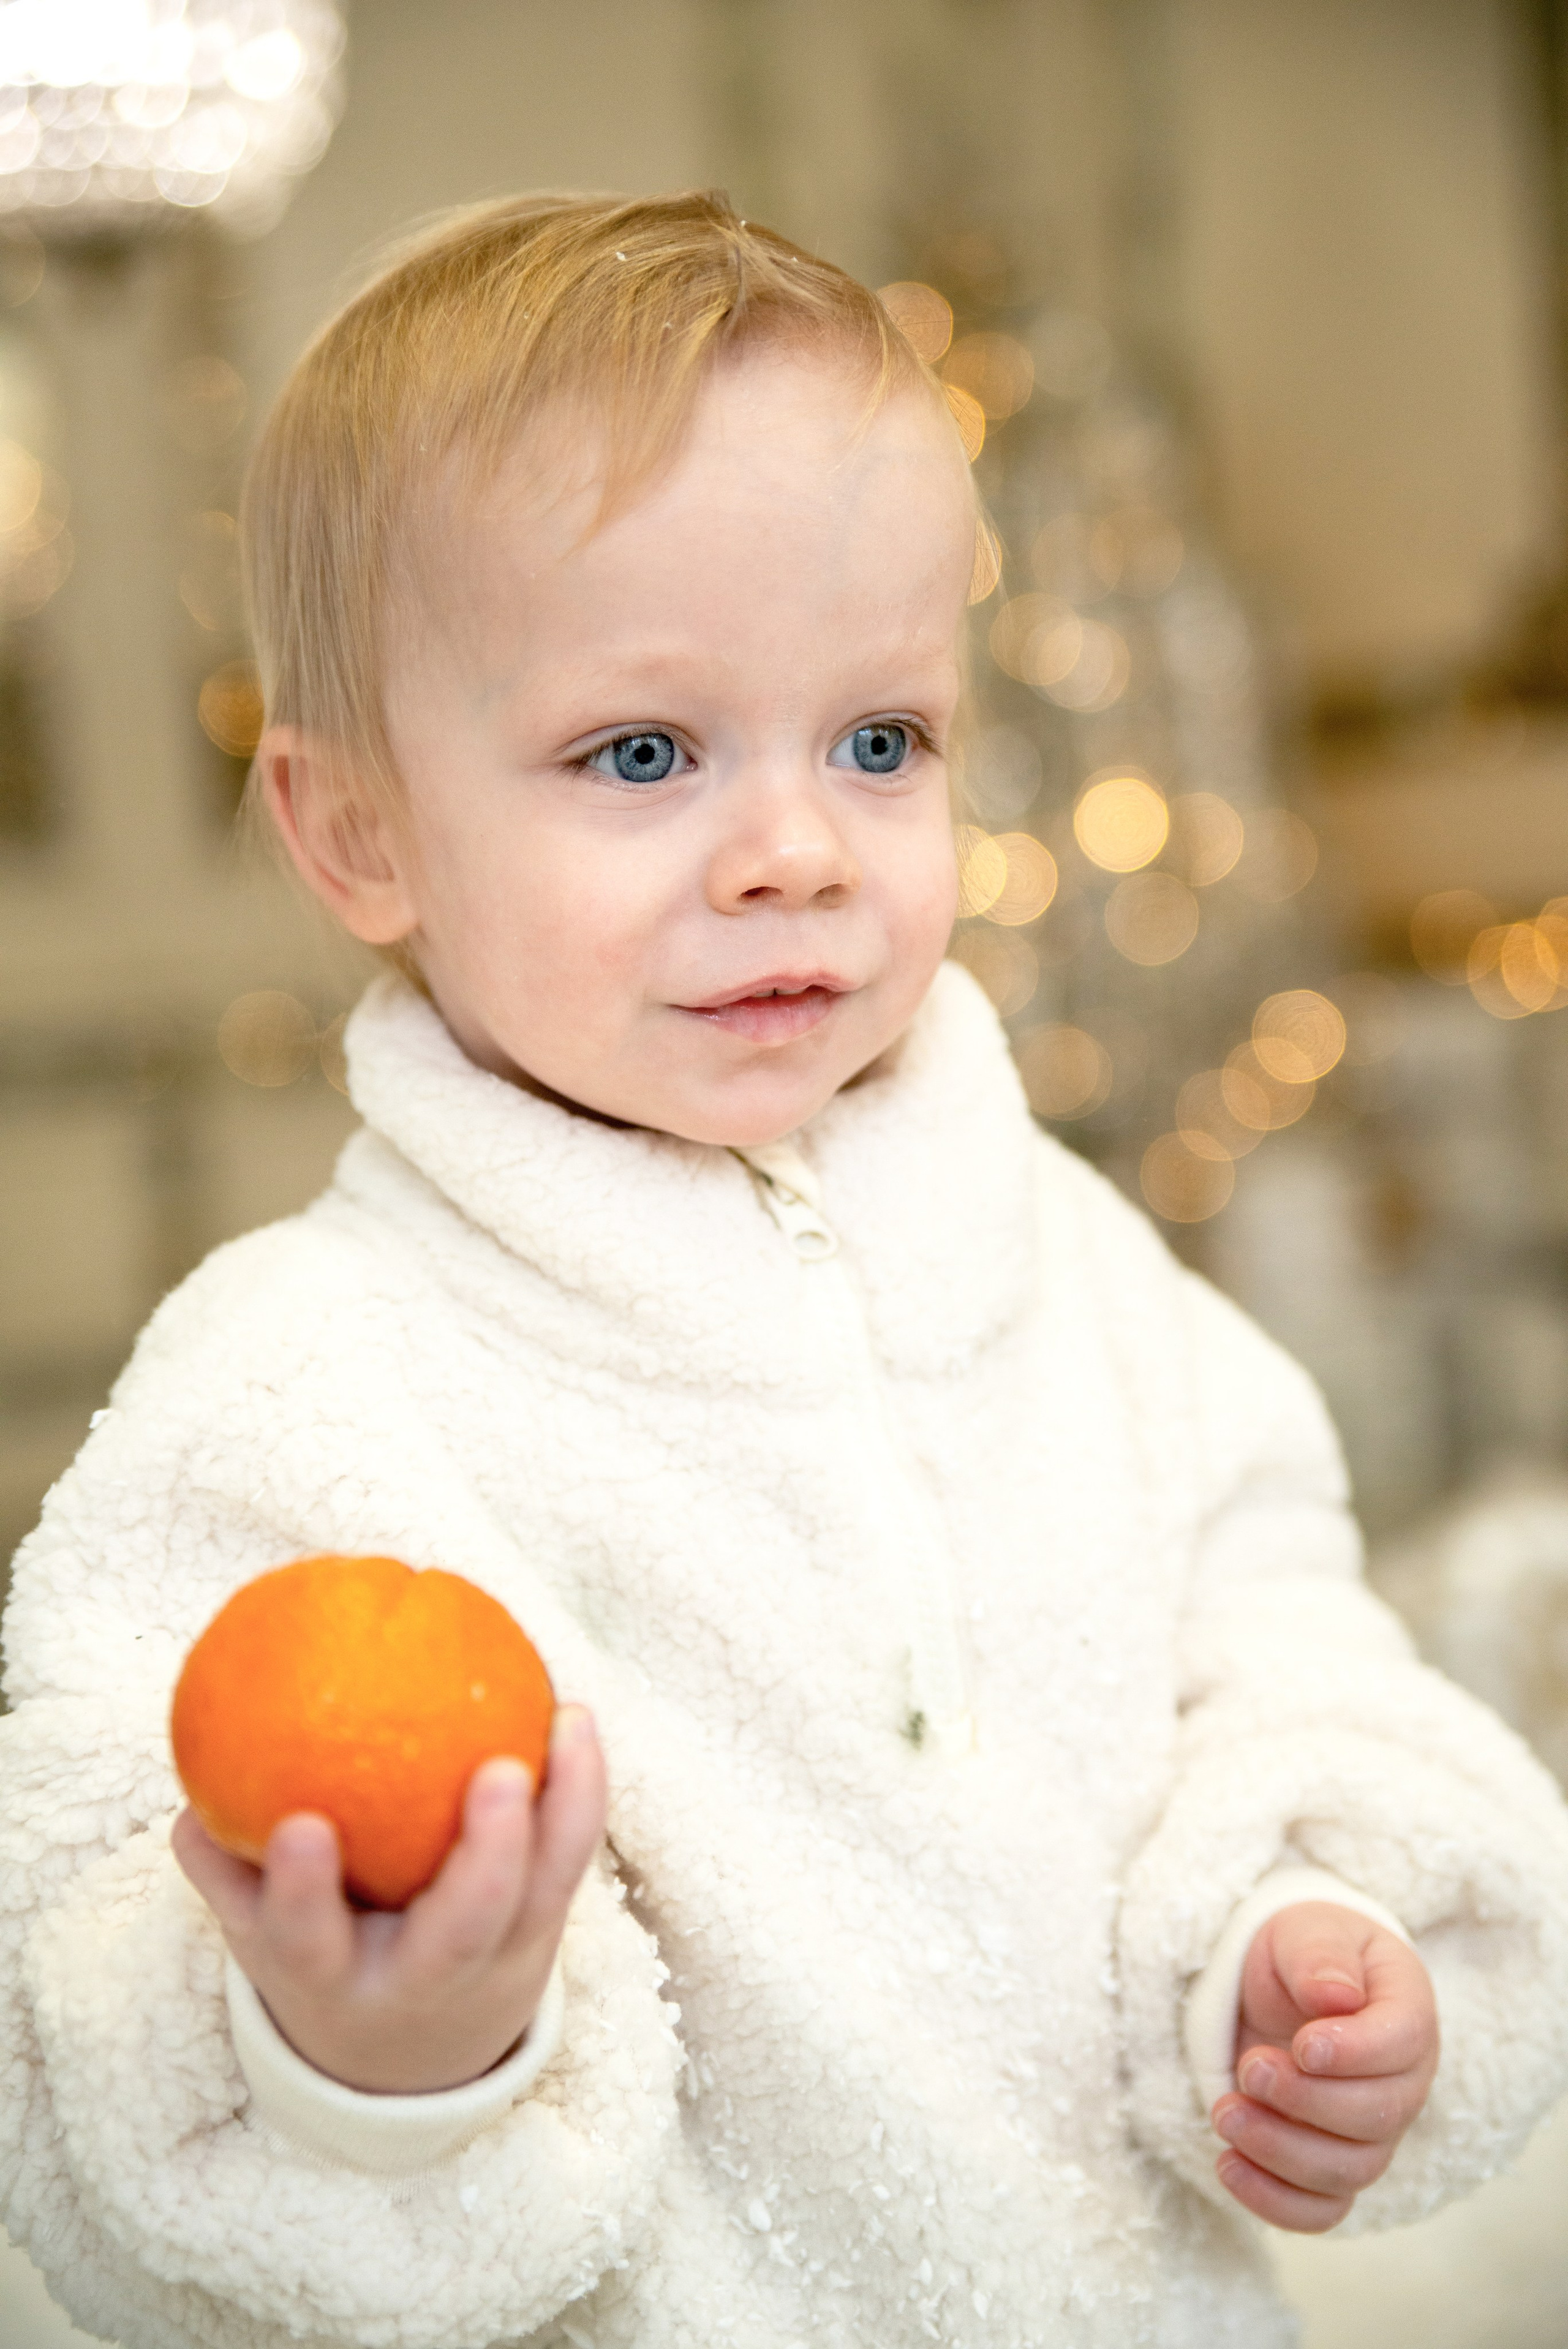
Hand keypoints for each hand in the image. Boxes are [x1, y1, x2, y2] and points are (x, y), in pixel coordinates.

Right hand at [173, 1703, 605, 2093]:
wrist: (411, 2064)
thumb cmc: (325, 1966)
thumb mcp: (263, 1940)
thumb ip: (226, 1870)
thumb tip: (190, 1798)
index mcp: (339, 1985)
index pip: (311, 1946)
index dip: (303, 1893)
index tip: (301, 1825)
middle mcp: (428, 1983)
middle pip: (465, 1934)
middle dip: (487, 1859)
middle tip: (497, 1772)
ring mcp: (499, 1962)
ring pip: (545, 1894)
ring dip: (565, 1807)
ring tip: (569, 1719)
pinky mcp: (547, 1934)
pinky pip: (572, 1860)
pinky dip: (580, 1792)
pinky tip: (574, 1717)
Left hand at [1211, 1899, 1438, 2232]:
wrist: (1286, 1984)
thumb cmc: (1305, 1953)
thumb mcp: (1308, 1931)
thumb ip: (1320, 1956)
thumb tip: (1335, 1996)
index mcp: (1407, 2012)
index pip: (1402, 2044)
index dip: (1354, 2053)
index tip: (1301, 2044)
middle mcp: (1403, 2081)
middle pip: (1375, 2116)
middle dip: (1304, 2101)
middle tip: (1249, 2069)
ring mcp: (1372, 2132)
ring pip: (1348, 2170)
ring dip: (1280, 2150)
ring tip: (1225, 2111)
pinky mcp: (1333, 2167)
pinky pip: (1321, 2210)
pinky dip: (1276, 2202)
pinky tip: (1228, 2166)